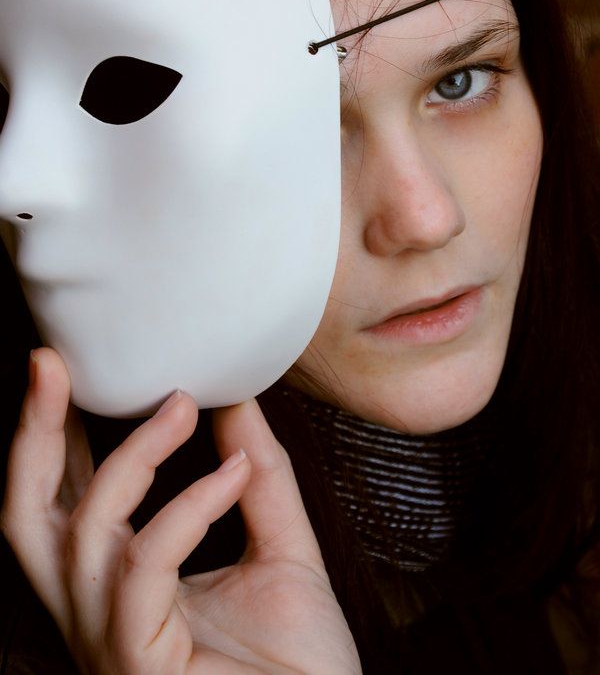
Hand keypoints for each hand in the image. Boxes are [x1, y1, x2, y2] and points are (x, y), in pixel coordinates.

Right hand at [1, 348, 360, 674]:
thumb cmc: (298, 664)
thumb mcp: (282, 548)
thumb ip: (260, 478)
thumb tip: (237, 402)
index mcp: (122, 582)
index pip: (68, 499)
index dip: (57, 432)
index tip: (69, 367)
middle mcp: (99, 610)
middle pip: (28, 518)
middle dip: (32, 435)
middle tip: (52, 364)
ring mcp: (112, 641)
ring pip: (82, 534)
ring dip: (132, 456)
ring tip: (184, 406)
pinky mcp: (139, 665)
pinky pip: (143, 569)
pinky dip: (186, 509)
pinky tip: (234, 475)